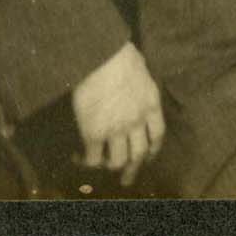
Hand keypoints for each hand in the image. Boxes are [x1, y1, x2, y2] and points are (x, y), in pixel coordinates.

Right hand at [70, 45, 166, 179]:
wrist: (102, 57)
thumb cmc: (120, 55)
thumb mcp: (142, 70)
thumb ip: (141, 85)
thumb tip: (135, 83)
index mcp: (151, 104)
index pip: (157, 135)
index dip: (153, 150)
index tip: (148, 157)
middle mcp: (137, 121)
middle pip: (140, 154)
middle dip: (133, 169)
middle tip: (126, 179)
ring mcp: (117, 129)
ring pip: (118, 161)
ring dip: (109, 168)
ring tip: (99, 170)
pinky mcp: (95, 133)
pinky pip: (92, 157)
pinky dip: (86, 162)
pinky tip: (78, 159)